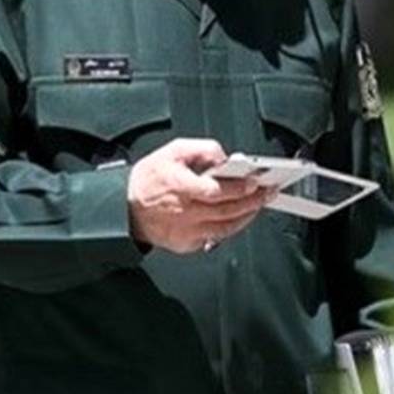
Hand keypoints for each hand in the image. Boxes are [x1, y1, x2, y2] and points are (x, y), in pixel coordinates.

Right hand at [127, 138, 271, 253]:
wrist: (126, 208)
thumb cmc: (149, 180)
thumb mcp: (172, 151)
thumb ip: (201, 149)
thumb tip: (223, 156)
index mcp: (180, 187)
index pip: (216, 190)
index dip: (238, 187)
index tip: (254, 182)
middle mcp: (184, 212)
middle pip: (226, 210)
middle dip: (251, 202)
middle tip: (266, 193)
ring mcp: (186, 231)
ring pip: (225, 228)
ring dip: (246, 217)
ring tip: (258, 205)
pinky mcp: (186, 243)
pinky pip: (215, 238)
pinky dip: (230, 228)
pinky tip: (240, 217)